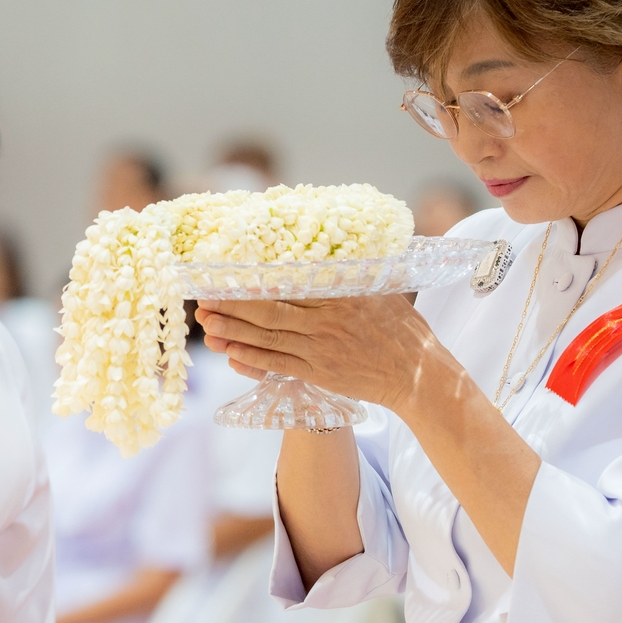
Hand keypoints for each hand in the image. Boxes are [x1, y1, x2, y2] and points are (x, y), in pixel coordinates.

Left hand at [194, 294, 455, 411]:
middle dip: (233, 302)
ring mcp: (321, 348)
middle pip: (270, 308)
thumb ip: (352, 272)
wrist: (418, 376)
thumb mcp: (383, 289)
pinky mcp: (319, 373)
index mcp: (342, 293)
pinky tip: (228, 350)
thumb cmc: (402, 330)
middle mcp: (328, 319)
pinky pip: (276, 363)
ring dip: (233, 329)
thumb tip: (335, 246)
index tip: (229, 268)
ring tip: (206, 321)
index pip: (291, 280)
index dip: (257, 276)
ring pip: (268, 337)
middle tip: (203, 294)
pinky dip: (250, 357)